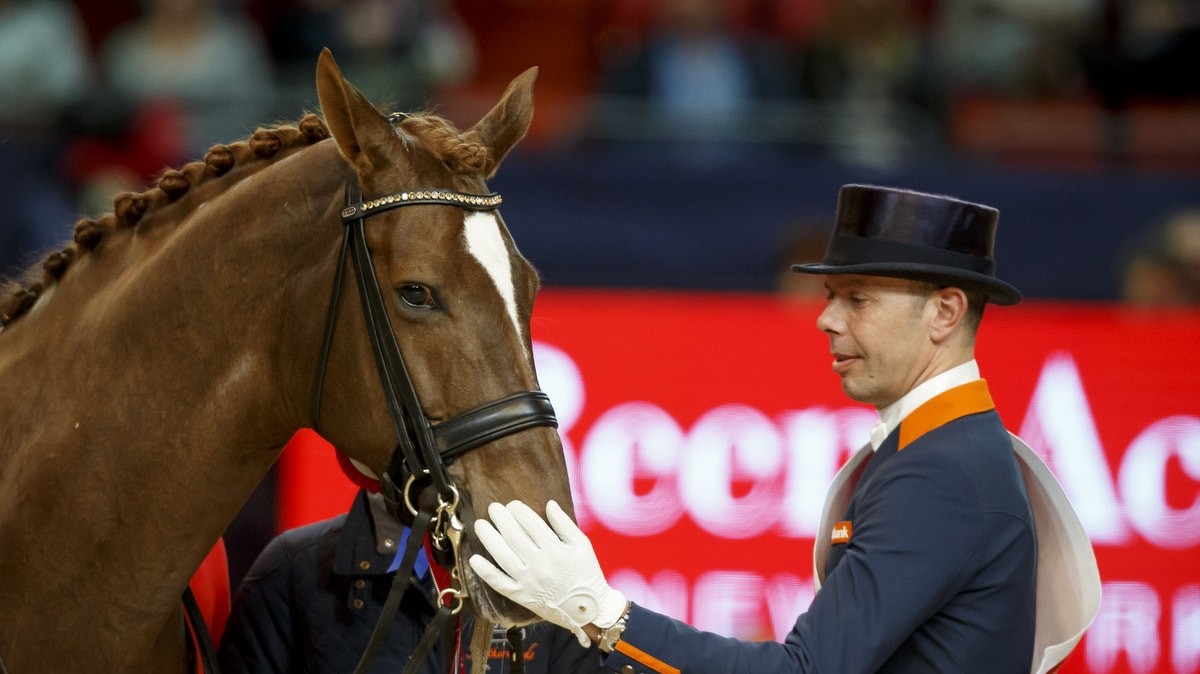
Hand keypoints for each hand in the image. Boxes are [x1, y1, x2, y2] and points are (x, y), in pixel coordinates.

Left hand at [469, 500, 626, 646]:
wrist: (588, 610)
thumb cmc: (587, 574)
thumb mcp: (582, 545)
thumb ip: (565, 524)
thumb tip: (549, 504)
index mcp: (556, 551)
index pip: (532, 525)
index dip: (519, 512)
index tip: (512, 504)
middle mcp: (540, 565)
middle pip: (514, 537)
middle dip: (502, 519)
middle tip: (493, 508)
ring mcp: (528, 582)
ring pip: (503, 556)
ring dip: (489, 539)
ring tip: (480, 525)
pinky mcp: (521, 596)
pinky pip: (499, 583)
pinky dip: (485, 572)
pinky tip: (474, 559)